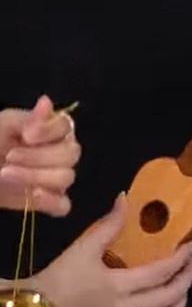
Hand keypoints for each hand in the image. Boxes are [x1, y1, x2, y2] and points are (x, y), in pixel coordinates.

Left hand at [0, 96, 79, 216]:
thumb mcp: (3, 125)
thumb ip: (27, 118)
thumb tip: (47, 102)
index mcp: (50, 131)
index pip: (66, 127)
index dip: (49, 132)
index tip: (26, 136)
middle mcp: (59, 153)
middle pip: (70, 155)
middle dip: (38, 157)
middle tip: (9, 157)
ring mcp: (54, 179)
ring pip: (66, 178)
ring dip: (36, 177)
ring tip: (6, 174)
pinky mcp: (46, 202)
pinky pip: (62, 205)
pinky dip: (50, 200)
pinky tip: (30, 194)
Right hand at [32, 194, 191, 306]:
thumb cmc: (58, 279)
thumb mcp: (82, 248)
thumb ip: (108, 225)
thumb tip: (125, 199)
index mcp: (119, 285)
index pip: (162, 271)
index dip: (182, 258)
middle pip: (169, 295)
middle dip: (187, 277)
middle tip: (191, 262)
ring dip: (180, 303)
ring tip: (183, 287)